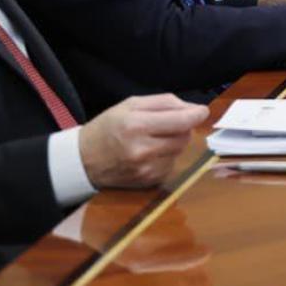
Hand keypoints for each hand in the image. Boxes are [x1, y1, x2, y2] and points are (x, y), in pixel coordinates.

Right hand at [77, 94, 209, 188]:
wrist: (83, 159)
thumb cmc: (108, 127)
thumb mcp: (130, 105)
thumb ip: (164, 103)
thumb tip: (193, 108)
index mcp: (136, 125)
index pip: (180, 121)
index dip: (196, 115)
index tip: (202, 111)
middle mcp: (142, 149)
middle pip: (183, 136)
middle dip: (182, 127)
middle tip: (167, 123)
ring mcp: (145, 169)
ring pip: (179, 151)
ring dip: (174, 143)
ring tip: (154, 138)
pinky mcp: (148, 181)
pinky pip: (171, 165)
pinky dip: (166, 157)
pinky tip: (149, 153)